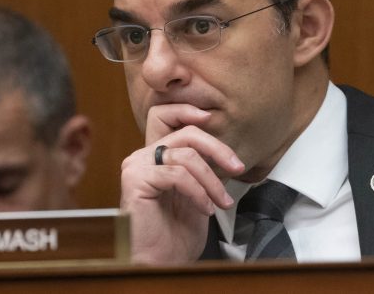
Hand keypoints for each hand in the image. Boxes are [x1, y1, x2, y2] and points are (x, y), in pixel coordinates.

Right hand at [120, 104, 244, 263]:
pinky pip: (177, 174)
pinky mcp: (136, 180)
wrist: (160, 262)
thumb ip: (200, 167)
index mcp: (154, 155)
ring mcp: (137, 166)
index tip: (212, 119)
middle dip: (218, 148)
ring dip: (212, 180)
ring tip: (221, 202)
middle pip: (185, 132)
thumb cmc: (176, 233)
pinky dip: (198, 191)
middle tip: (237, 167)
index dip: (187, 110)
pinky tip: (205, 209)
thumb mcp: (197, 192)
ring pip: (186, 155)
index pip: (164, 115)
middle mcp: (142, 156)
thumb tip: (224, 150)